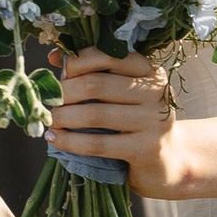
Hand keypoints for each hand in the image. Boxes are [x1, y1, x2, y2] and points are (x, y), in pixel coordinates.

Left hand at [52, 50, 181, 196]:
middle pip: (96, 85)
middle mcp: (155, 91)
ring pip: (94, 114)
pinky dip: (70, 141)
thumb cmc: (135, 121)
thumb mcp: (121, 93)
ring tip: (49, 120)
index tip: (61, 75)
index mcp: (149, 70)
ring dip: (63, 117)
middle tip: (49, 101)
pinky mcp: (146, 149)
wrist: (167, 162)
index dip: (77, 63)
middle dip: (64, 93)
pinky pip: (97, 144)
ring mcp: (153, 120)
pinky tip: (55, 138)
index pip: (107, 54)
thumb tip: (55, 56)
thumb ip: (92, 73)